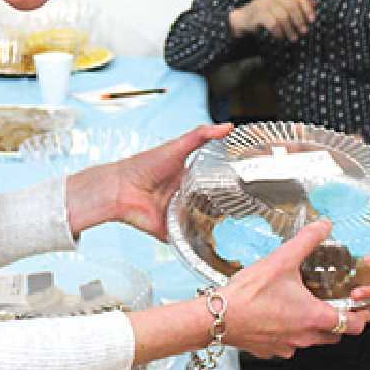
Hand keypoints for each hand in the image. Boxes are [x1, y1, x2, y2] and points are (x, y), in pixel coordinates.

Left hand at [64, 123, 232, 239]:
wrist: (120, 189)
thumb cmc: (143, 166)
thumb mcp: (177, 147)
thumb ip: (201, 136)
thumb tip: (227, 126)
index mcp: (188, 177)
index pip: (214, 181)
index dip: (228, 183)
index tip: (249, 185)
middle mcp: (185, 197)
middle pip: (211, 204)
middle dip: (224, 208)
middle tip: (244, 209)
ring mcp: (179, 215)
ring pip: (202, 223)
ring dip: (213, 226)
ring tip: (233, 227)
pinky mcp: (171, 231)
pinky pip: (187, 240)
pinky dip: (195, 242)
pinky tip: (211, 242)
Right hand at [222, 220, 366, 357]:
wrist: (218, 316)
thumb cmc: (249, 293)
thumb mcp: (282, 260)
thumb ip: (307, 241)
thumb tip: (324, 226)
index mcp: (315, 317)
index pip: (354, 326)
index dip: (359, 317)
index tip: (357, 307)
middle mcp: (305, 337)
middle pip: (334, 336)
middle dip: (336, 323)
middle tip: (328, 304)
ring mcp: (287, 346)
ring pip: (310, 341)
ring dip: (309, 328)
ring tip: (297, 307)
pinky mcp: (269, 350)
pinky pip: (286, 345)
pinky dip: (285, 333)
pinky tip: (274, 317)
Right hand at [230, 0, 315, 41]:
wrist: (244, 19)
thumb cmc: (267, 13)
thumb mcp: (283, 6)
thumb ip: (298, 3)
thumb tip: (315, 4)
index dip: (307, 8)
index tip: (312, 20)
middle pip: (292, 6)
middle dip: (300, 21)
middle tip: (304, 32)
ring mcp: (264, 2)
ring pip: (283, 16)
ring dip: (290, 29)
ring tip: (293, 38)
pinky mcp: (257, 13)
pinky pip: (273, 23)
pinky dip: (279, 32)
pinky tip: (280, 37)